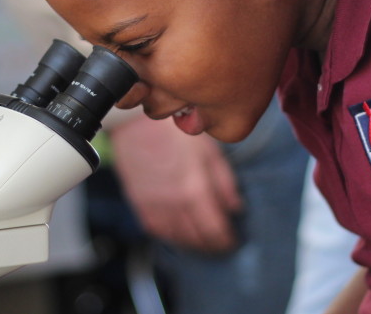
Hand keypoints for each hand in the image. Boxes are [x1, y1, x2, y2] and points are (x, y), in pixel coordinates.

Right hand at [108, 113, 242, 252]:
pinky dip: (172, 236)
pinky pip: (158, 231)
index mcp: (195, 189)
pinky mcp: (140, 205)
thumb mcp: (208, 150)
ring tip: (204, 240)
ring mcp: (155, 207)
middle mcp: (174, 204)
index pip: (215, 230)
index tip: (232, 241)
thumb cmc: (175, 132)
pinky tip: (180, 232)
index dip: (226, 241)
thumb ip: (224, 182)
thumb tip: (236, 208)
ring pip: (178, 239)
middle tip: (221, 244)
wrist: (134, 125)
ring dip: (194, 244)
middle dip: (212, 245)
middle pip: (197, 239)